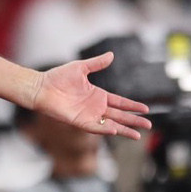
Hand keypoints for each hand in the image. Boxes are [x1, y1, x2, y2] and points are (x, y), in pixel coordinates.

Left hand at [30, 52, 152, 139]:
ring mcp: (88, 115)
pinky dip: (104, 129)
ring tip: (138, 136)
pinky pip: (94, 128)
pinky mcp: (79, 121)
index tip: (146, 109)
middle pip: (120, 116)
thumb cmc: (57, 77)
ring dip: (124, 130)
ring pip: (110, 125)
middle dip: (134, 121)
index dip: (133, 106)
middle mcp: (95, 107)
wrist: (41, 87)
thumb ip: (97, 64)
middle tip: (149, 126)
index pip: (121, 102)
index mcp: (98, 95)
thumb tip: (111, 55)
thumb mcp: (81, 67)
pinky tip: (115, 130)